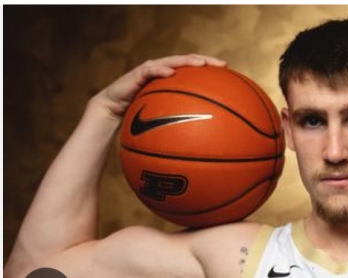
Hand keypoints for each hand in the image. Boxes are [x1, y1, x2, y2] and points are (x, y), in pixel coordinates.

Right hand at [88, 54, 226, 119]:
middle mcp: (165, 71)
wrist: (112, 111)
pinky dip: (161, 71)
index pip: (196, 71)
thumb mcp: (163, 121)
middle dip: (206, 60)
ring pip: (172, 61)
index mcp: (174, 80)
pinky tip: (171, 74)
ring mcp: (151, 70)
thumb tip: (202, 146)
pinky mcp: (137, 73)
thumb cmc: (139, 116)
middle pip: (189, 61)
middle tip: (222, 65)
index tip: (231, 73)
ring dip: (187, 61)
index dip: (212, 69)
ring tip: (201, 63)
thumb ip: (180, 126)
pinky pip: (150, 70)